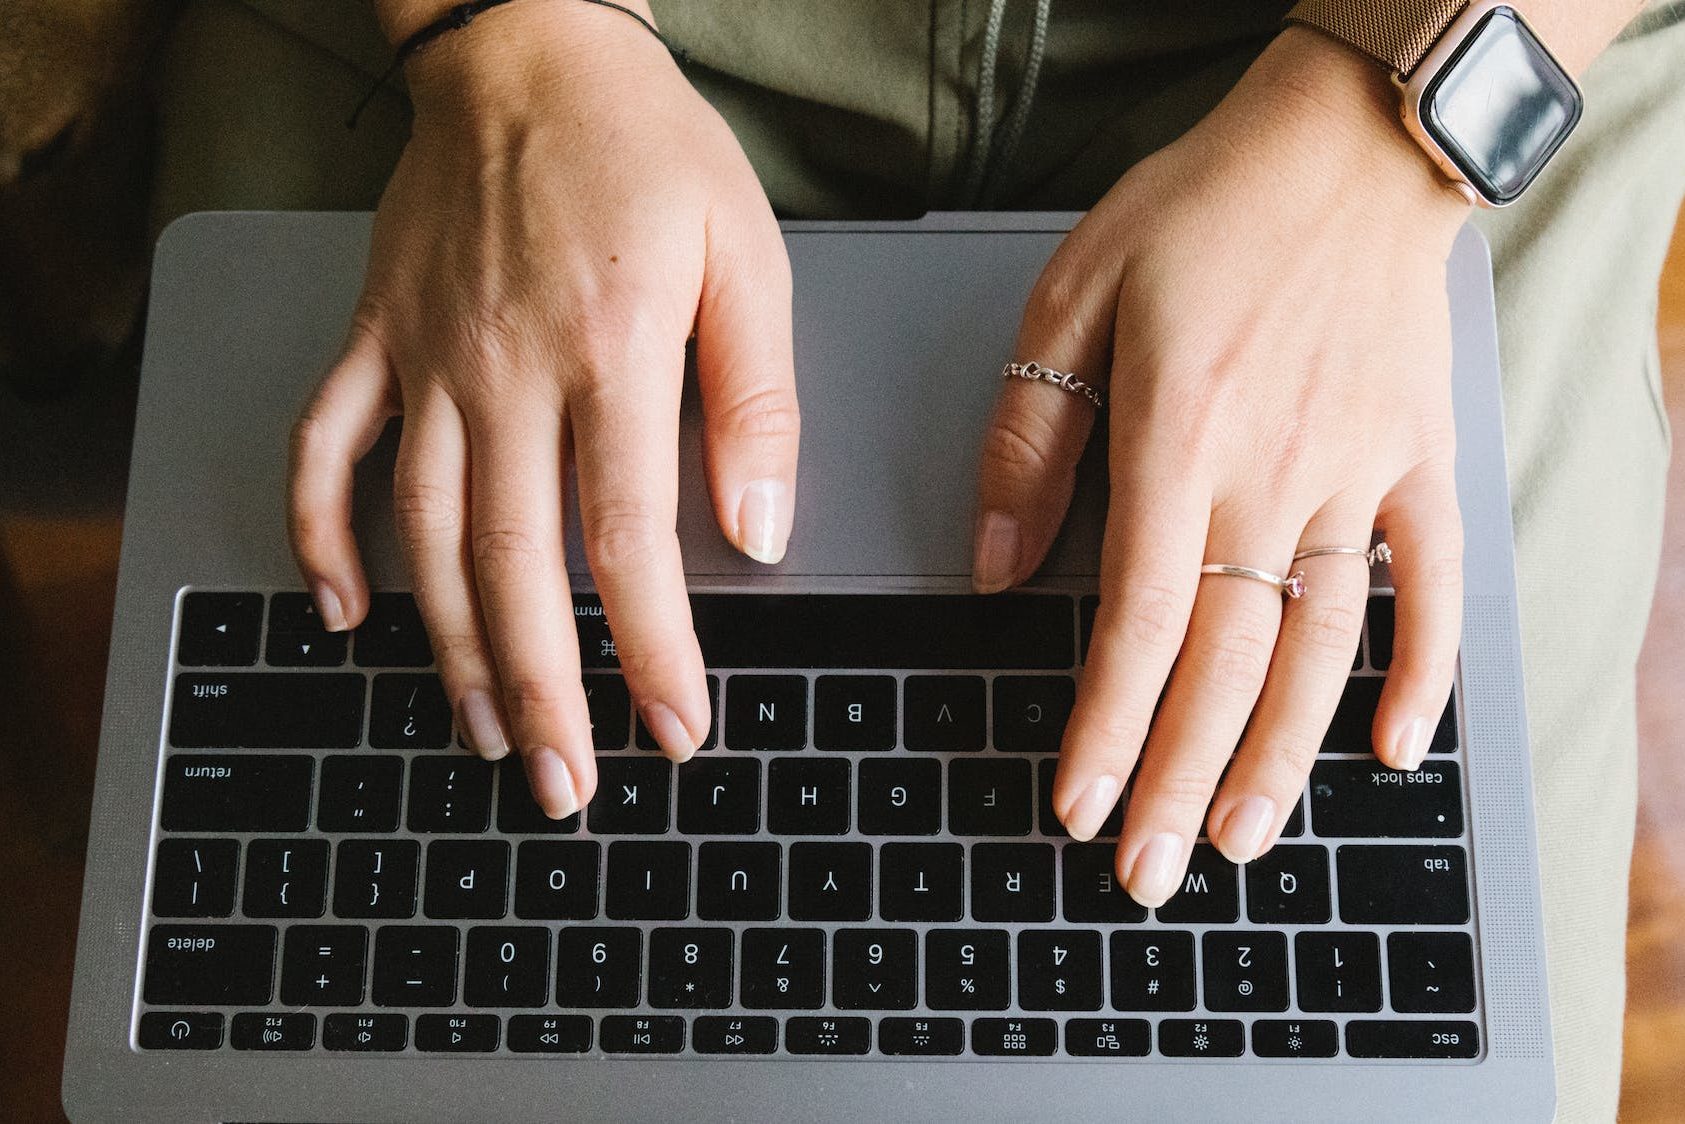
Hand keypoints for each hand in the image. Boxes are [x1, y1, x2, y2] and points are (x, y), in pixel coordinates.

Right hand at [287, 1, 796, 816]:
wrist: (529, 48)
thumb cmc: (647, 150)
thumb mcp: (747, 258)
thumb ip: (757, 400)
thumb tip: (762, 530)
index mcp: (610, 351)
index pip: (632, 541)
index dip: (654, 651)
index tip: (674, 730)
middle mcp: (506, 369)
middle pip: (517, 565)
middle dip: (545, 689)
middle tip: (568, 783)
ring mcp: (425, 358)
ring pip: (425, 533)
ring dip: (452, 648)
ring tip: (488, 731)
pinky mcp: (375, 338)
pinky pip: (326, 448)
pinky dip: (321, 536)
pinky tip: (345, 611)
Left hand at [973, 27, 1470, 905]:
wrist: (1343, 149)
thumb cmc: (1202, 211)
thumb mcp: (1072, 300)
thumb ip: (1028, 441)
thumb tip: (992, 568)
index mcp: (1175, 442)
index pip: (1134, 624)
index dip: (1102, 728)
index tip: (1075, 805)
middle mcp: (1268, 477)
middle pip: (1222, 664)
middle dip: (1173, 777)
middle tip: (1144, 872)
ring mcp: (1355, 477)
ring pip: (1318, 649)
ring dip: (1277, 756)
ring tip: (1236, 841)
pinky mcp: (1416, 465)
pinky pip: (1429, 584)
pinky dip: (1421, 669)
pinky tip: (1396, 748)